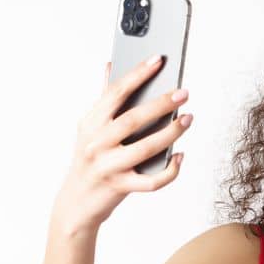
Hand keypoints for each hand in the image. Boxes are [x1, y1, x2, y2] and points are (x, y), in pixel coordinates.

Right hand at [53, 57, 191, 233]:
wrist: (75, 203)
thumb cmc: (90, 160)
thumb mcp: (91, 128)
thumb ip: (105, 99)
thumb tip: (110, 64)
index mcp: (90, 123)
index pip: (115, 93)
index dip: (137, 75)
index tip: (159, 60)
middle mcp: (96, 143)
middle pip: (132, 119)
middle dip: (160, 104)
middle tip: (184, 92)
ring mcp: (107, 166)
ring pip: (145, 148)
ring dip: (170, 133)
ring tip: (188, 119)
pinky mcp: (119, 187)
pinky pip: (151, 180)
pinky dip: (170, 169)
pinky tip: (180, 156)